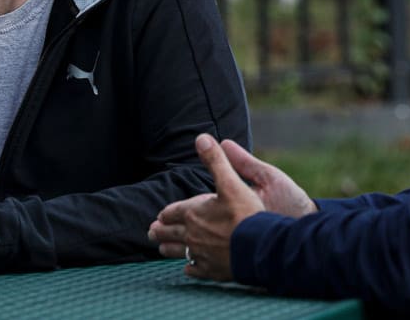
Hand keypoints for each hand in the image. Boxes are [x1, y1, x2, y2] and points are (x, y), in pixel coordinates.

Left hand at [148, 137, 315, 258]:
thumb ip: (215, 160)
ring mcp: (201, 254)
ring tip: (161, 249)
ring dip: (169, 249)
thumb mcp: (230, 182)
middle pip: (170, 233)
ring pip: (179, 252)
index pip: (173, 212)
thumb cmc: (245, 214)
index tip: (160, 215)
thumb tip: (201, 138)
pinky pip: (195, 270)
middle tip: (151, 232)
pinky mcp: (212, 270)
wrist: (258, 247)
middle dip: (160, 231)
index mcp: (194, 213)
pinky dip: (189, 268)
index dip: (166, 212)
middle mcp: (192, 235)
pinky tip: (188, 268)